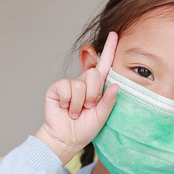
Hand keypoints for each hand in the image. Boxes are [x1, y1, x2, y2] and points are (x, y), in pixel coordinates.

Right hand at [34, 32, 118, 163]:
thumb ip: (109, 101)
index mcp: (96, 88)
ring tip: (75, 112)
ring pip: (79, 85)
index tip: (114, 34)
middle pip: (93, 75)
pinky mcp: (57, 89)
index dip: (109, 50)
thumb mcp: (102, 116)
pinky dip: (67, 100)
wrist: (66, 138)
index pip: (104, 65)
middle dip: (93, 94)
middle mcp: (83, 83)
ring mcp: (69, 85)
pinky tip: (64, 108)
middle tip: (88, 107)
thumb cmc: (85, 128)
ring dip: (79, 103)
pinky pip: (65, 87)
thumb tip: (116, 85)